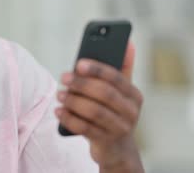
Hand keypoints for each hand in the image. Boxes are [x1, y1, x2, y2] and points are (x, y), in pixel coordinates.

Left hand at [55, 43, 143, 171]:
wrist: (118, 149)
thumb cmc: (115, 112)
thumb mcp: (122, 93)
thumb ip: (122, 69)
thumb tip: (128, 43)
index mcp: (134, 95)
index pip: (117, 78)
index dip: (97, 69)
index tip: (78, 63)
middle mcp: (131, 112)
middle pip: (105, 94)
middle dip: (82, 84)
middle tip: (64, 77)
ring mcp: (120, 129)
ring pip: (94, 112)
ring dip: (74, 101)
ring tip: (60, 94)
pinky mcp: (106, 142)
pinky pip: (85, 128)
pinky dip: (69, 118)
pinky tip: (59, 111)